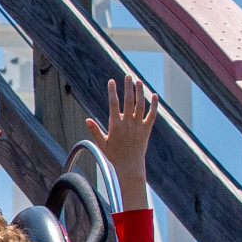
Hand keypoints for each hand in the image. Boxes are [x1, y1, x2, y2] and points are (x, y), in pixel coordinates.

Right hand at [86, 75, 156, 192]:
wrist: (130, 166)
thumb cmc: (114, 155)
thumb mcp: (102, 143)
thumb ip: (95, 131)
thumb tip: (87, 120)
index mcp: (116, 125)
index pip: (114, 104)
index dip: (112, 92)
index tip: (111, 82)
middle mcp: (128, 123)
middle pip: (128, 101)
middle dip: (127, 87)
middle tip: (127, 76)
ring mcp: (138, 126)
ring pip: (140, 105)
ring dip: (140, 92)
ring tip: (138, 81)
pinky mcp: (147, 129)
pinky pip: (152, 115)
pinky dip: (154, 105)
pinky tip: (154, 95)